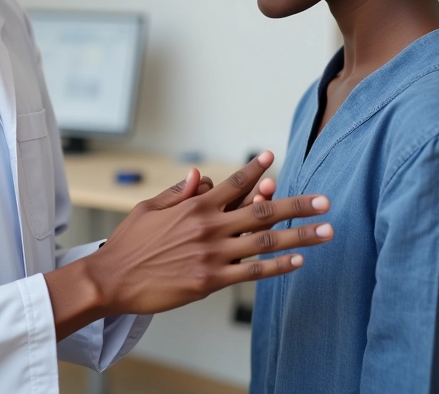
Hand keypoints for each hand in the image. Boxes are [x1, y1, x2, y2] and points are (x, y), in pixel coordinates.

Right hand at [87, 151, 331, 316]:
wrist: (112, 278)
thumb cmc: (130, 242)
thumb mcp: (150, 207)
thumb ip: (178, 193)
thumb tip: (199, 177)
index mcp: (194, 205)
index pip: (233, 182)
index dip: (254, 169)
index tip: (272, 157)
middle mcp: (208, 226)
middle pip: (262, 210)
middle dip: (298, 205)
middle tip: (325, 201)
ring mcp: (212, 255)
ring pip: (264, 241)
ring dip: (300, 236)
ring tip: (326, 231)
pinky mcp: (210, 281)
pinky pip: (252, 272)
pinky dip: (277, 266)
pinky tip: (297, 261)